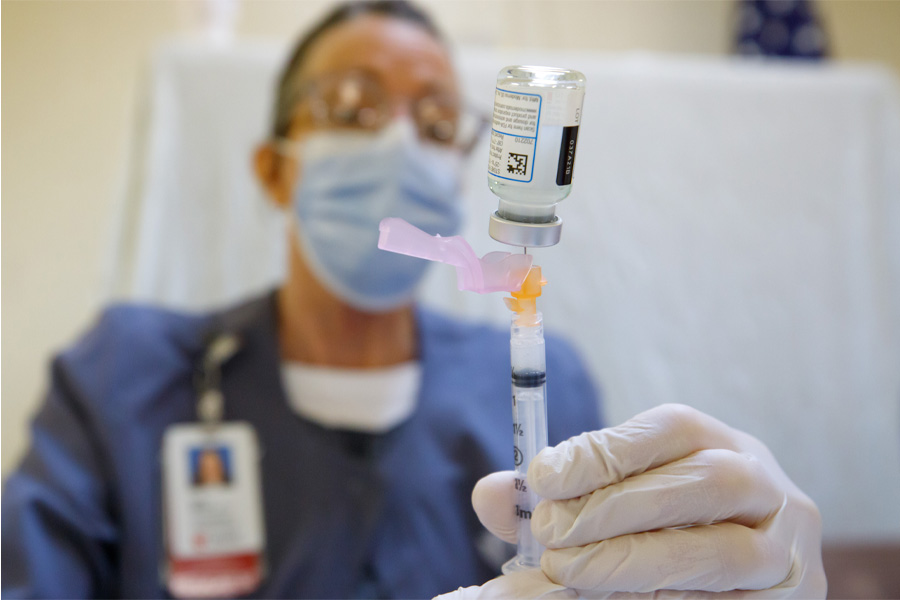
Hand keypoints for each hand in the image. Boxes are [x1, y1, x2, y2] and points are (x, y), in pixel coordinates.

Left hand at [438, 404, 825, 598]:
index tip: (542, 477)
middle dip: (617, 507)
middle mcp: (768, 488)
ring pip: (725, 551)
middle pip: (706, 483)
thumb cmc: (662, 526)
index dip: (606, 451)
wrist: (736, 576)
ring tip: (570, 570)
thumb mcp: (616, 496)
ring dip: (637, 561)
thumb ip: (555, 495)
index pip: (673, 428)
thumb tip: (492, 495)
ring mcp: (788, 551)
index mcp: (723, 443)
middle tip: (550, 535)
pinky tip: (610, 599)